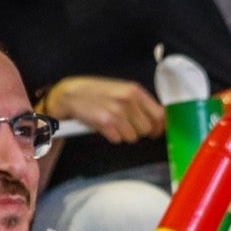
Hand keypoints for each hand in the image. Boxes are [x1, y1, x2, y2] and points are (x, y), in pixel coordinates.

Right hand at [43, 77, 165, 143]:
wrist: (71, 94)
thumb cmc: (98, 93)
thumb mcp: (123, 91)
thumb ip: (141, 104)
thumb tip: (160, 122)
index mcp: (135, 91)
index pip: (160, 115)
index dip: (158, 127)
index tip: (154, 131)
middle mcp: (128, 100)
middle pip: (147, 129)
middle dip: (138, 131)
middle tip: (125, 124)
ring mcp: (117, 111)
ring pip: (133, 137)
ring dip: (123, 134)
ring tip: (112, 123)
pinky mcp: (105, 122)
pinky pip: (118, 139)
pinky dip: (112, 136)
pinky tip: (104, 126)